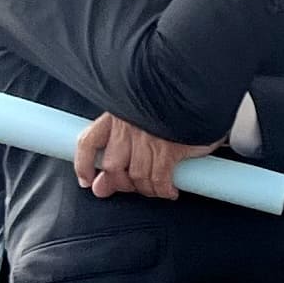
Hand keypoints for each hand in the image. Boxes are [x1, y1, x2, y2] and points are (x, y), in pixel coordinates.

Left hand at [76, 112, 213, 200]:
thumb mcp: (143, 116)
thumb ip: (118, 148)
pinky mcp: (169, 149)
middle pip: (113, 166)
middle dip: (122, 183)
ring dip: (147, 189)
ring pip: (137, 175)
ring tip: (157, 188)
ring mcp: (148, 138)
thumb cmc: (175, 105)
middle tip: (135, 187)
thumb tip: (99, 185)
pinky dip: (164, 190)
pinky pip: (160, 179)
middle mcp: (129, 126)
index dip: (84, 165)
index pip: (88, 141)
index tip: (88, 181)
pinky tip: (170, 190)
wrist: (200, 92)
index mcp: (118, 114)